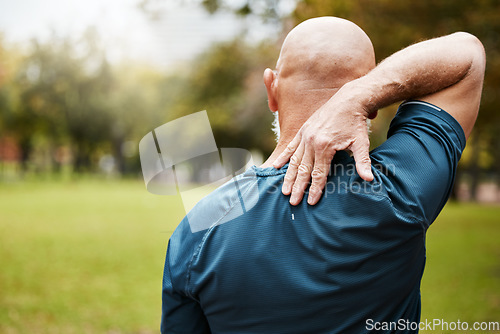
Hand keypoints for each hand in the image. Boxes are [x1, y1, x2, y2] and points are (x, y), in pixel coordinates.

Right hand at [272, 83, 374, 205]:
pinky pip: (291, 146)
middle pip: (303, 169)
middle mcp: (311, 141)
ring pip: (295, 160)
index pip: (318, 173)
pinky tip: (275, 166)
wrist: (349, 100)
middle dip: (298, 187)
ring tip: (284, 190)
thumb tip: (369, 179)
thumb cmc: (356, 123)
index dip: (315, 189)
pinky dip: (283, 157)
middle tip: (293, 202)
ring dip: (289, 176)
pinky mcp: (303, 130)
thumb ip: (362, 162)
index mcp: (325, 146)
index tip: (311, 202)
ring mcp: (305, 135)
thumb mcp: (361, 143)